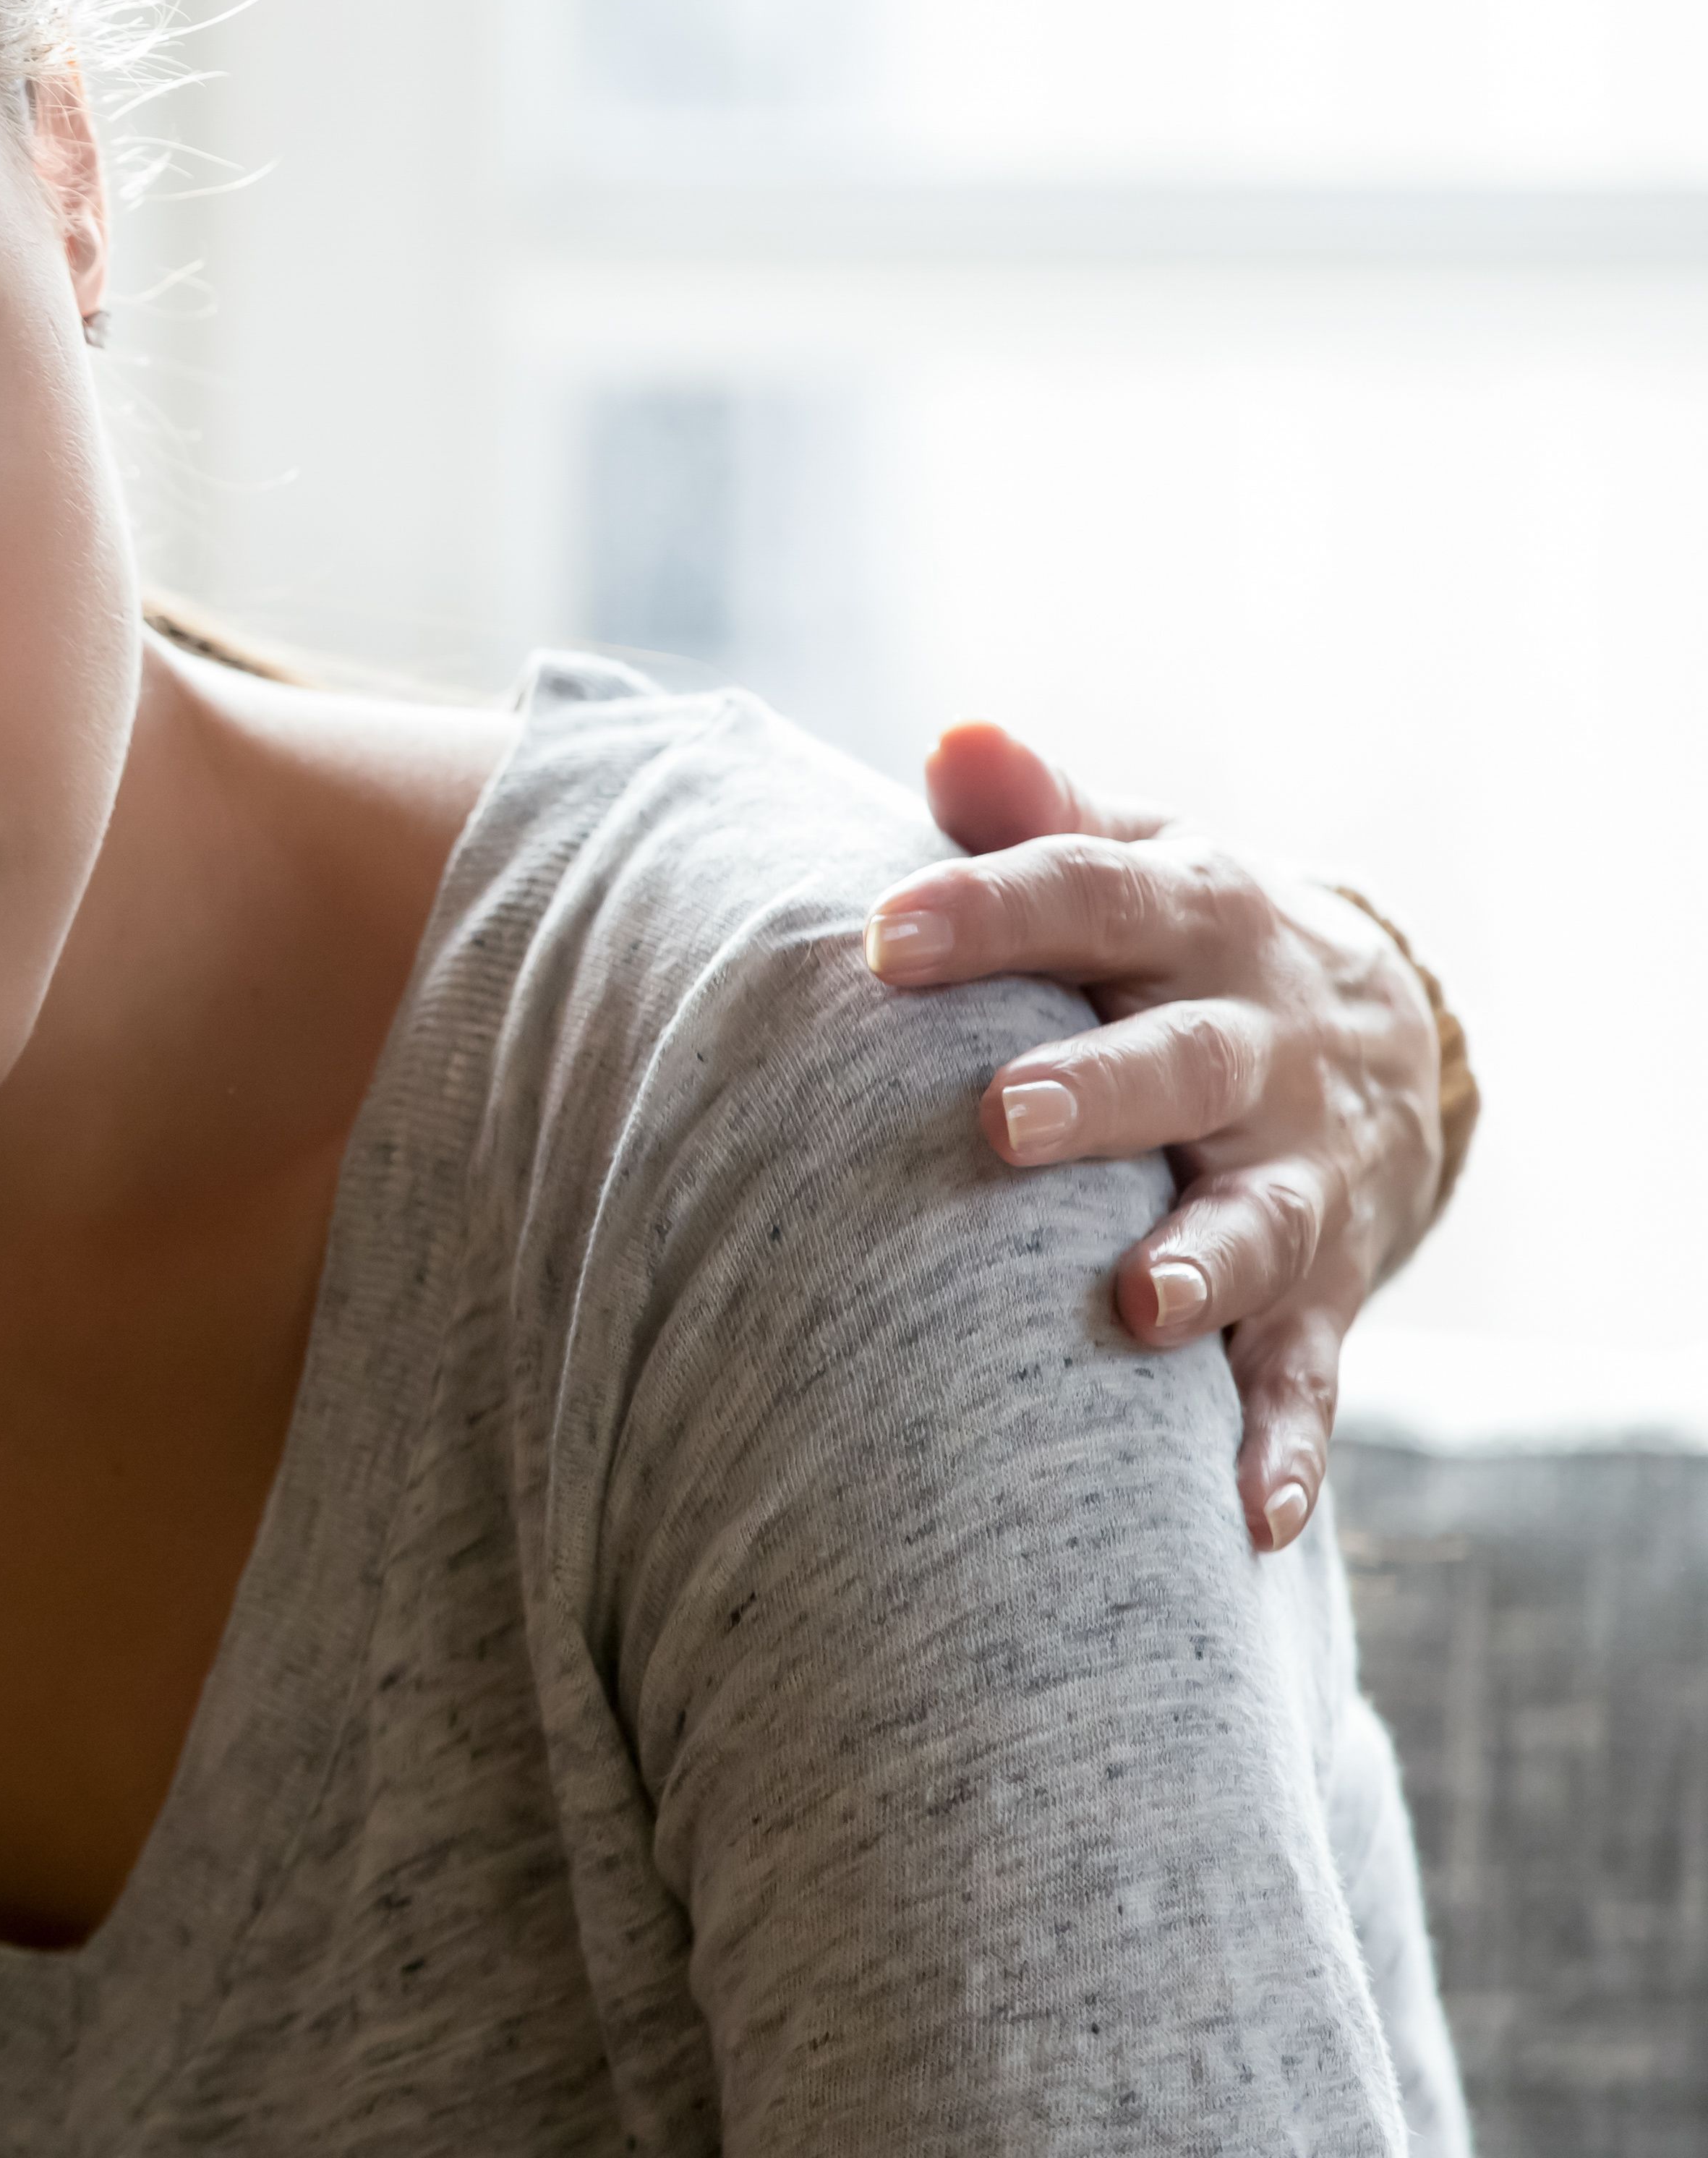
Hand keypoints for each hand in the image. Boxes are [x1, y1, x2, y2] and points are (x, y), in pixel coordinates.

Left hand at [862, 725, 1449, 1555]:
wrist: (1379, 1030)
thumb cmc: (1174, 943)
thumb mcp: (1131, 859)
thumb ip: (1036, 819)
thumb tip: (952, 741)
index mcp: (1195, 920)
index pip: (1087, 898)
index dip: (986, 913)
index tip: (877, 936)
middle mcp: (1258, 1046)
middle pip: (1182, 1062)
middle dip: (1100, 1093)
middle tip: (999, 1118)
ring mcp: (1299, 1172)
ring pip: (1257, 1221)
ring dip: (1203, 1264)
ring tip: (1138, 1306)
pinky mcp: (1327, 1287)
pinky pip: (1310, 1375)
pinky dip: (1284, 1443)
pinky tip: (1245, 1515)